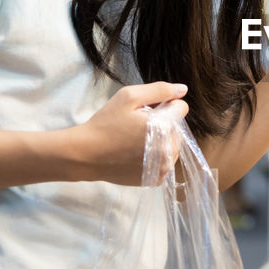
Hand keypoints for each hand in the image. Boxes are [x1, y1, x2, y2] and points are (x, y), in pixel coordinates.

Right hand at [65, 81, 188, 184]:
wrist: (86, 155)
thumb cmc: (105, 123)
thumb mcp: (129, 97)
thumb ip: (159, 90)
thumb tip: (183, 90)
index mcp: (166, 127)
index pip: (181, 108)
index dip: (164, 104)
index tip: (146, 110)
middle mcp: (170, 150)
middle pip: (178, 127)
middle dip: (163, 123)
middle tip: (137, 125)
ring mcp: (164, 168)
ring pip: (173, 145)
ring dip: (161, 140)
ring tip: (135, 140)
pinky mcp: (156, 179)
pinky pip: (165, 161)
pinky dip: (155, 155)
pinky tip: (136, 153)